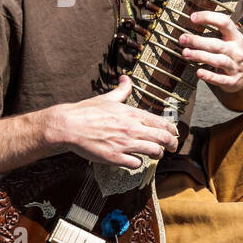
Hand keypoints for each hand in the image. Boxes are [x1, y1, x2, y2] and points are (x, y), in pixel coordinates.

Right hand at [48, 75, 178, 169]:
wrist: (68, 125)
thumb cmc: (86, 111)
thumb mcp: (107, 98)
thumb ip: (122, 90)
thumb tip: (126, 78)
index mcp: (132, 114)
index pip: (162, 123)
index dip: (172, 130)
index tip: (173, 134)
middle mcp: (132, 128)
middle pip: (164, 139)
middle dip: (172, 144)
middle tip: (172, 148)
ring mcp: (124, 144)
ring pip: (154, 152)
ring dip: (158, 154)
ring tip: (156, 154)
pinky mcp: (115, 157)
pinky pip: (136, 163)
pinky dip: (138, 163)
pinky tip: (134, 160)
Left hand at [179, 11, 242, 93]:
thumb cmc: (237, 51)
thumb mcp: (233, 38)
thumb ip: (217, 32)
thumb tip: (193, 21)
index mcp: (235, 37)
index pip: (224, 23)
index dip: (209, 18)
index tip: (193, 17)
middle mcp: (236, 51)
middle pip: (216, 44)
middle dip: (198, 41)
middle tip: (182, 39)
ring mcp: (235, 66)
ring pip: (218, 61)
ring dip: (200, 56)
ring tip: (185, 53)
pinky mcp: (233, 81)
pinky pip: (221, 79)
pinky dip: (210, 76)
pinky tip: (199, 72)